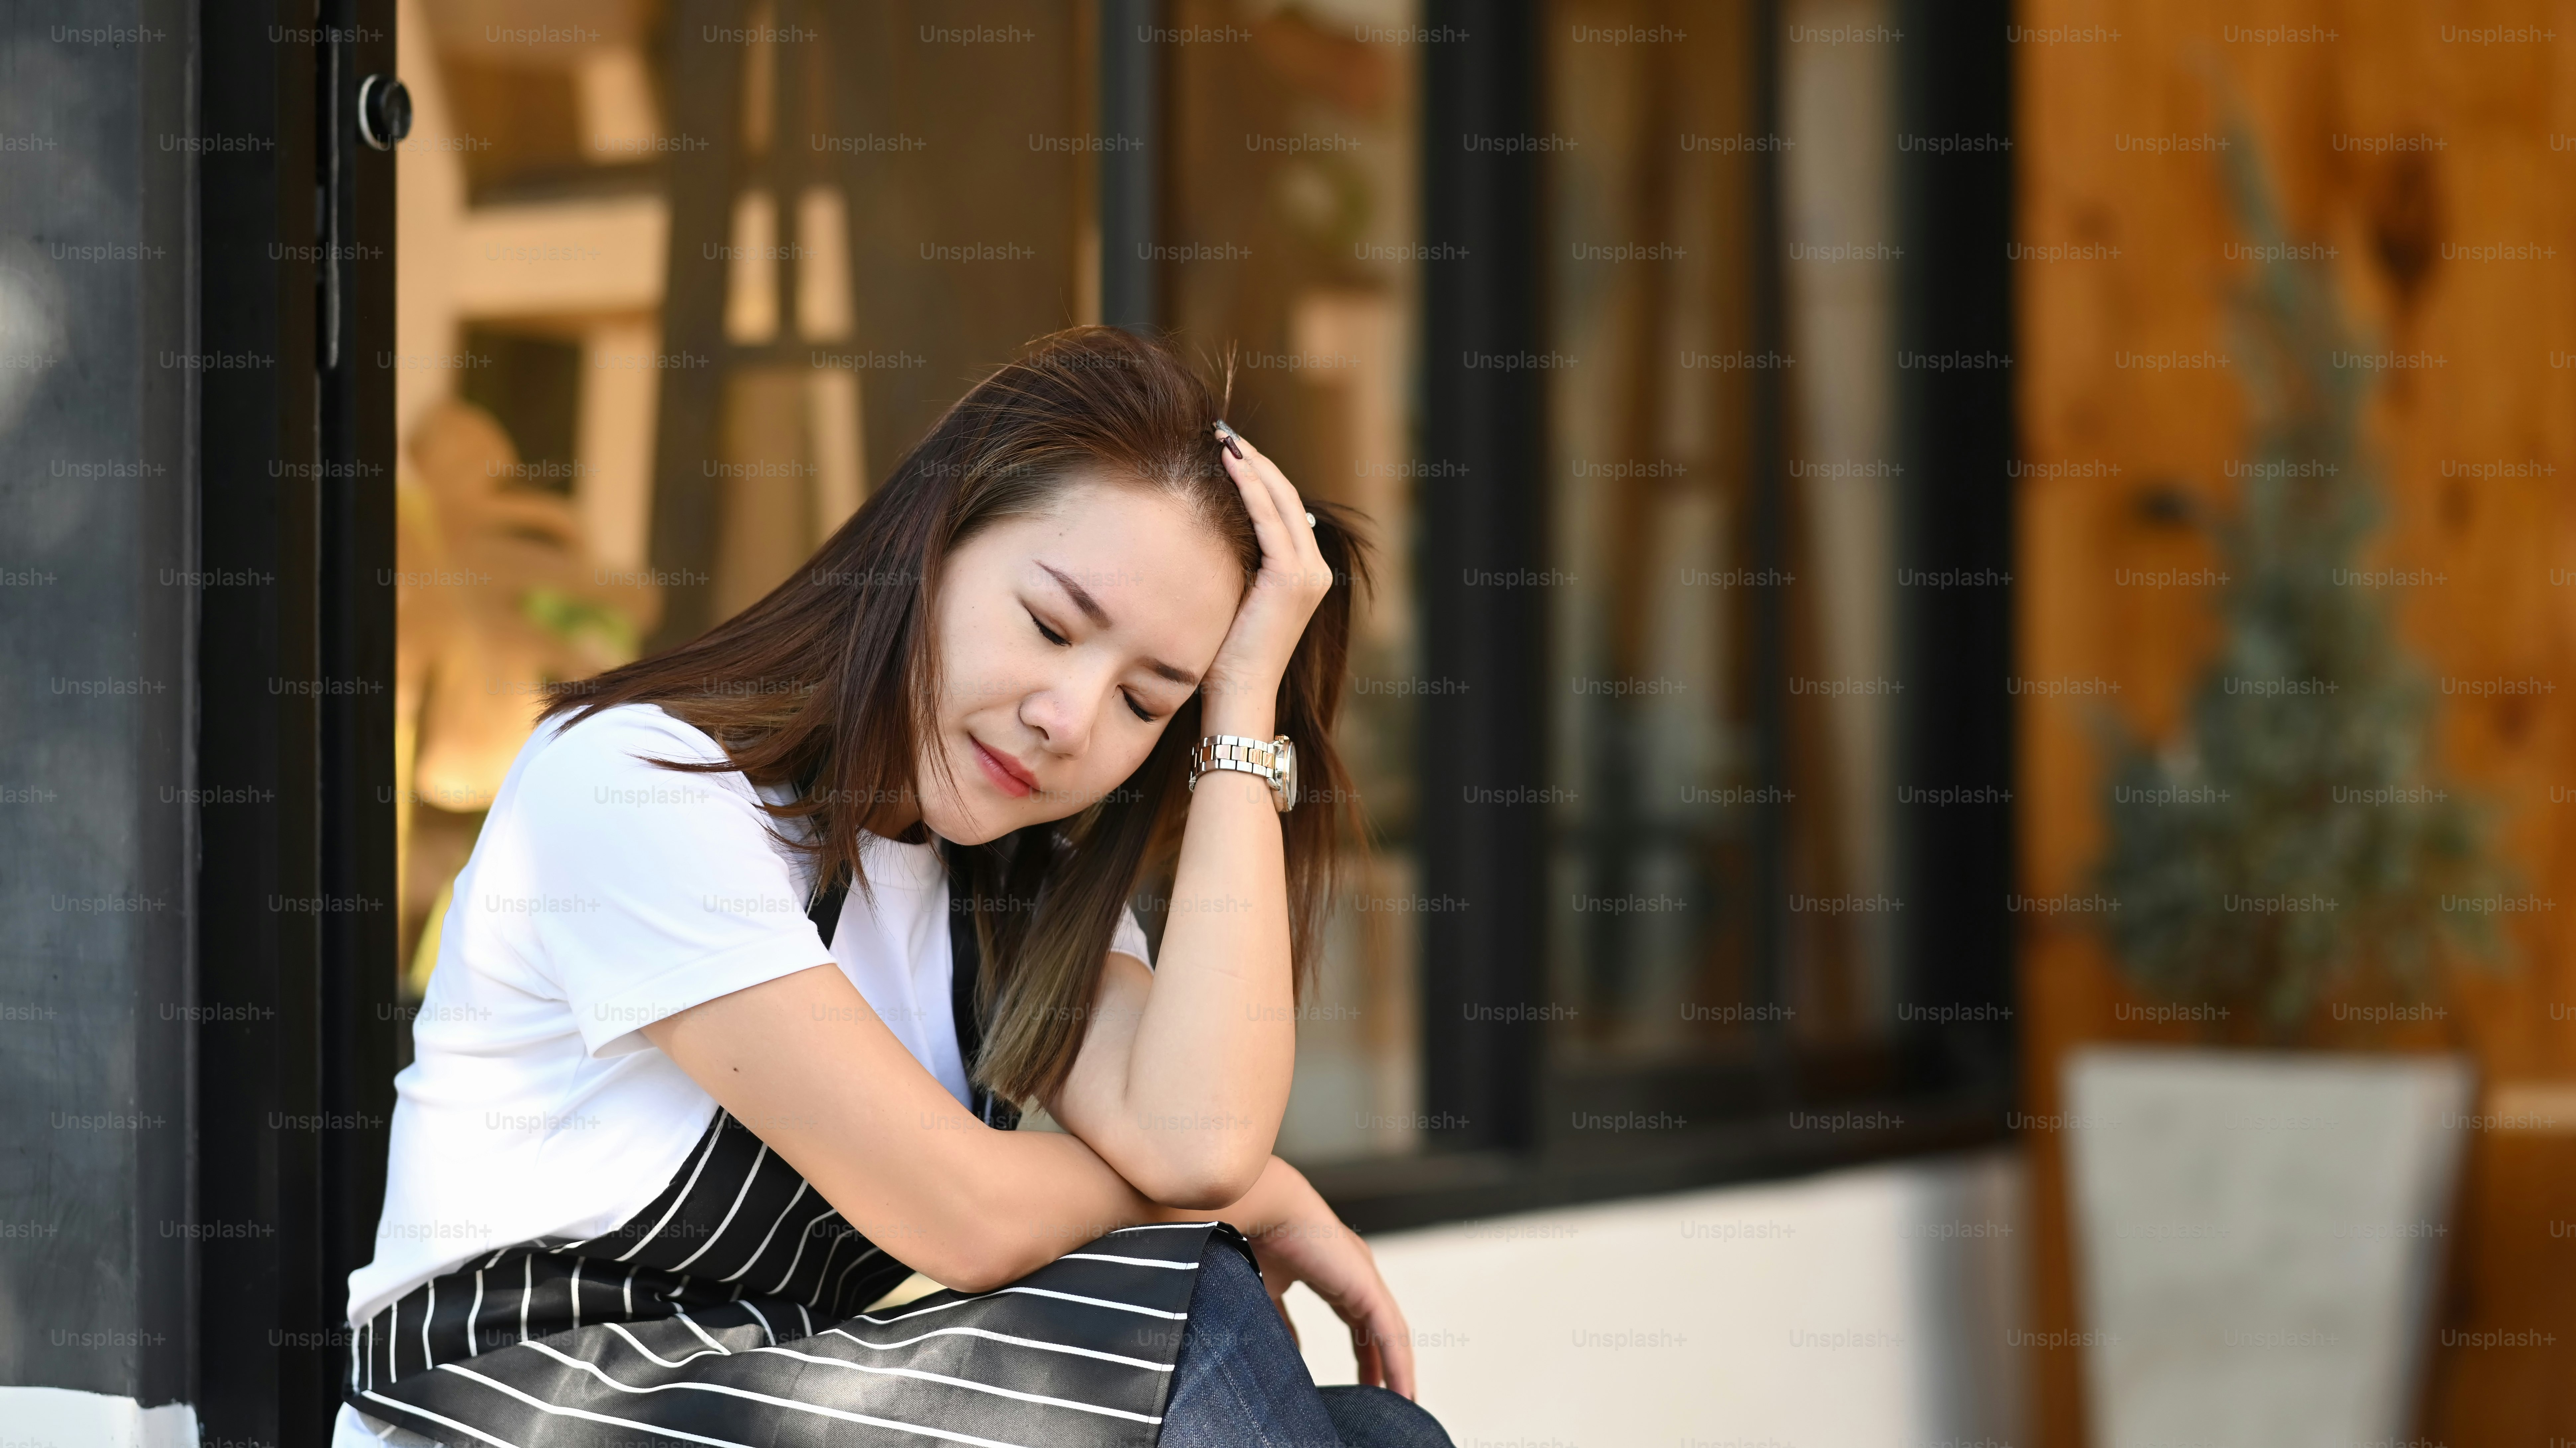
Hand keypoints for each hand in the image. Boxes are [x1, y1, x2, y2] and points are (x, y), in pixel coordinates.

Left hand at [1201, 424, 1332, 735]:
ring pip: (1281, 500)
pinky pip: (1270, 519)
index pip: (1283, 509)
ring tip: (1221, 436)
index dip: (1258, 473)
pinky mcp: (1292, 578)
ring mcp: (1308, 573)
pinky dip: (1249, 486)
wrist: (1237, 696)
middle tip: (1221, 430)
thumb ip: (1238, 563)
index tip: (1226, 447)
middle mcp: (1315, 569)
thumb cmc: (1225, 656)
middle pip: (1286, 496)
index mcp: (1305, 573)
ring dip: (1251, 464)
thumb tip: (1212, 527)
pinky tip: (1227, 462)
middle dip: (1254, 459)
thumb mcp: (1234, 597)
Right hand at [1243, 1190, 1418, 1398]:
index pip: (1355, 1317)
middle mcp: (1353, 1273)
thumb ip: (1280, 1320)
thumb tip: (1287, 1348)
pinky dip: (1396, 1363)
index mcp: (1330, 1270)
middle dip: (1380, 1362)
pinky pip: (1389, 1333)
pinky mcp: (1367, 1287)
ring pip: (1389, 1332)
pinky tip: (1400, 1390)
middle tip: (1383, 1396)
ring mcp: (1363, 1278)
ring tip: (1400, 1400)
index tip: (1365, 1379)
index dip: (1363, 1350)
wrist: (1259, 1209)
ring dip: (1395, 1367)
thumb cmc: (1254, 1237)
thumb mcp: (1267, 1290)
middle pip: (1376, 1327)